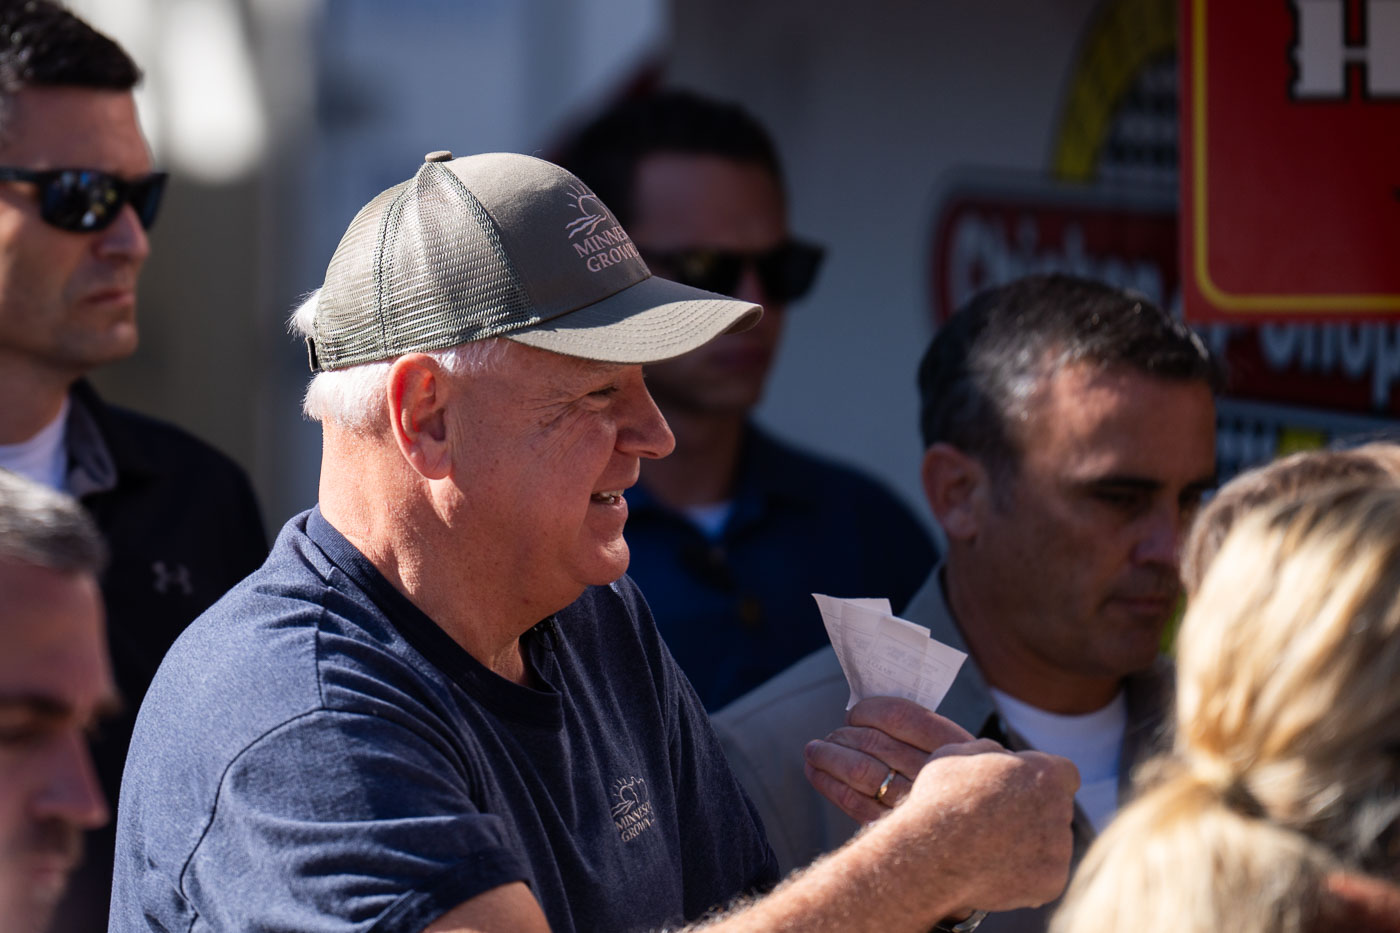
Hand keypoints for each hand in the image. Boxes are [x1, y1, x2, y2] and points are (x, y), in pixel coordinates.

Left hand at [802, 696, 973, 821]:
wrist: (991, 835)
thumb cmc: (965, 783)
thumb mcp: (959, 752)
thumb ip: (922, 734)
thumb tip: (862, 716)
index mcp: (954, 746)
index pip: (900, 718)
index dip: (869, 711)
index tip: (853, 714)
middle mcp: (935, 775)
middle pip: (875, 744)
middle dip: (843, 736)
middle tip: (831, 735)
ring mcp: (916, 805)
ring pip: (860, 771)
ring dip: (830, 757)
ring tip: (815, 751)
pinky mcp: (896, 830)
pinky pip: (854, 803)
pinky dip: (829, 785)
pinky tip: (817, 773)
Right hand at [902, 742, 1079, 914]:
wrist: (928, 858)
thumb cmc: (938, 801)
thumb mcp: (957, 754)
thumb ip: (991, 750)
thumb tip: (1002, 756)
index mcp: (1045, 774)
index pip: (1064, 773)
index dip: (1041, 780)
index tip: (1021, 789)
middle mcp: (1061, 810)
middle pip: (1057, 809)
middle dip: (1034, 811)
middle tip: (998, 820)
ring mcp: (1059, 850)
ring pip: (1052, 843)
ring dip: (1030, 843)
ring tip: (989, 846)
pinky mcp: (1053, 882)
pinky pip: (1045, 873)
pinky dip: (1026, 873)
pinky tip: (995, 867)